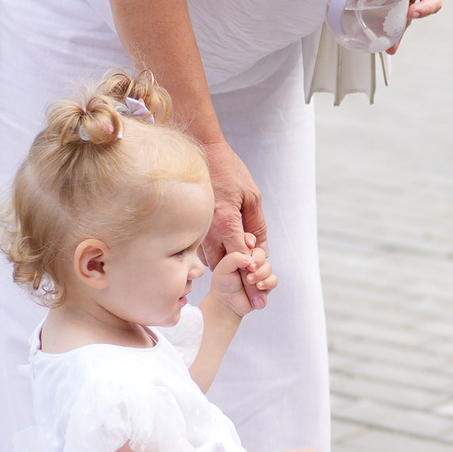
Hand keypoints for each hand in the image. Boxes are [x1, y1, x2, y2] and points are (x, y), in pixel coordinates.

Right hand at [199, 140, 267, 288]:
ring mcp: (197, 228)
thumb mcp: (252, 197)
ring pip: (214, 261)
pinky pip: (204, 251)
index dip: (250, 278)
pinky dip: (217, 259)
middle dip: (241, 281)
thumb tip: (260, 250)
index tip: (258, 296)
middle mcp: (208, 228)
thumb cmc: (230, 172)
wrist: (204, 154)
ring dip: (229, 271)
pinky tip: (228, 260)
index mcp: (225, 220)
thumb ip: (257, 225)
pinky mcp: (192, 227)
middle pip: (225, 266)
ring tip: (246, 283)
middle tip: (255, 297)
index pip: (240, 258)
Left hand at [202, 242, 275, 323]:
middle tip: (249, 269)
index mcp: (240, 254)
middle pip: (261, 254)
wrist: (226, 304)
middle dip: (257, 261)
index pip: (250, 242)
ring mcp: (259, 273)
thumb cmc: (222, 285)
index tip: (249, 247)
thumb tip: (249, 257)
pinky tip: (258, 286)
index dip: (251, 243)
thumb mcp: (223, 268)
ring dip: (260, 274)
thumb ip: (234, 258)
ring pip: (269, 267)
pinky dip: (267, 283)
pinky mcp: (265, 284)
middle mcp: (251, 262)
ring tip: (249, 281)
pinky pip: (274, 280)